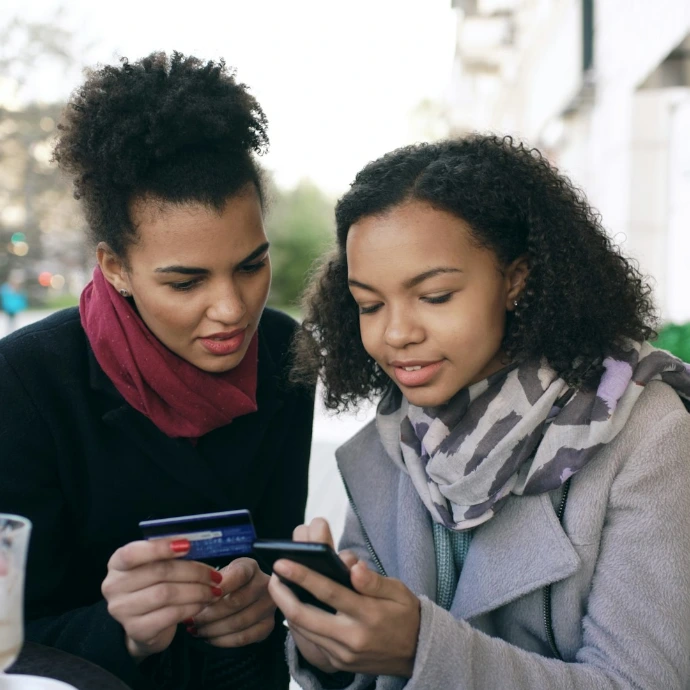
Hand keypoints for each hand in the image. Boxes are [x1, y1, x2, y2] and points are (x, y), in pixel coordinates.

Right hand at [102, 539, 222, 660]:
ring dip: (197, 591)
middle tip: (215, 575)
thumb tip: (196, 543)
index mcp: (117, 563)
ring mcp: (122, 610)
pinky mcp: (137, 630)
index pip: (133, 553)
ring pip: (166, 594)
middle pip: (159, 572)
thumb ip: (168, 554)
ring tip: (213, 590)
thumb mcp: (155, 566)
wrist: (144, 626)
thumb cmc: (153, 587)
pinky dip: (191, 607)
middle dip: (193, 572)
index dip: (160, 548)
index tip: (187, 545)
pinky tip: (202, 604)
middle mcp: (114, 586)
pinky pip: (170, 615)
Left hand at [189, 558, 275, 646]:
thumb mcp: (221, 574)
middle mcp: (264, 584)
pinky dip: (223, 640)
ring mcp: (268, 606)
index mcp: (251, 567)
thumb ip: (210, 581)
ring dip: (213, 629)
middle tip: (192, 620)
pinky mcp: (268, 625)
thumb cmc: (228, 583)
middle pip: (236, 602)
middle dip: (209, 614)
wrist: (247, 593)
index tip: (202, 597)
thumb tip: (194, 594)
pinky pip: (244, 637)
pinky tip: (210, 638)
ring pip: (239, 622)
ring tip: (197, 630)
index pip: (239, 575)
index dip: (221, 587)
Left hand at [268, 518, 420, 677]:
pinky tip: (292, 606)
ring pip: (302, 631)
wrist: (417, 653)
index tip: (283, 562)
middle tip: (272, 576)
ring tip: (278, 587)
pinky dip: (297, 623)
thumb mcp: (398, 591)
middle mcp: (352, 638)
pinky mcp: (338, 663)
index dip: (302, 575)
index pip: (328, 592)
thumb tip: (354, 567)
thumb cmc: (405, 614)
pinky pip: (310, 641)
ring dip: (285, 608)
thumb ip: (374, 581)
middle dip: (281, 595)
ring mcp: (343, 654)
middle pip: (304, 616)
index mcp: (368, 615)